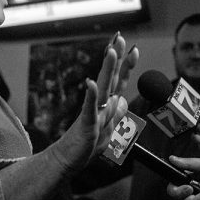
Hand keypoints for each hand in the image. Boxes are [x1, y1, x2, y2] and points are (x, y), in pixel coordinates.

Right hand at [52, 33, 137, 174]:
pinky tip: (91, 83)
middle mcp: (100, 106)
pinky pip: (89, 110)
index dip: (127, 66)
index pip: (119, 81)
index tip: (134, 49)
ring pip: (103, 89)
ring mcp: (93, 114)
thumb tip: (123, 100)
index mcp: (106, 106)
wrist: (66, 162)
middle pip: (111, 78)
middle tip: (120, 38)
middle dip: (117, 58)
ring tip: (111, 52)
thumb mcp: (108, 130)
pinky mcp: (85, 126)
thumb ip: (116, 114)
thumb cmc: (85, 146)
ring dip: (107, 70)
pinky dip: (90, 97)